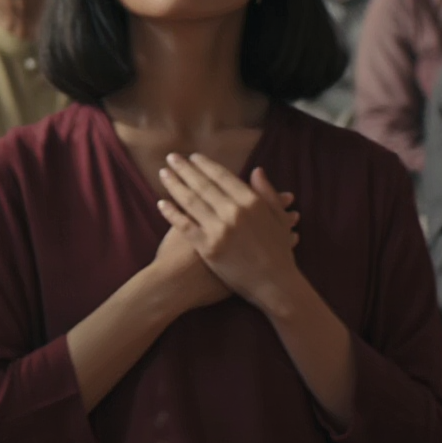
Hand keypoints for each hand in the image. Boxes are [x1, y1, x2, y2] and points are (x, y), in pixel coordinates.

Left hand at [157, 154, 304, 309]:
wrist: (275, 285)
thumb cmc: (280, 252)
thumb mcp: (280, 218)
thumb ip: (268, 193)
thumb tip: (256, 170)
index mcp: (251, 202)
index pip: (222, 176)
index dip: (205, 165)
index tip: (193, 157)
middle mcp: (233, 212)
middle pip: (202, 185)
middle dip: (184, 169)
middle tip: (171, 157)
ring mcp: (219, 229)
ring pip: (190, 201)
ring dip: (174, 184)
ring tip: (163, 173)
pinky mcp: (207, 247)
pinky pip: (184, 226)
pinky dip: (171, 213)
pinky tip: (161, 203)